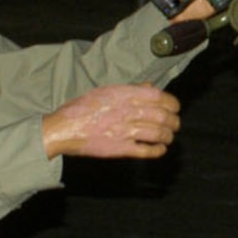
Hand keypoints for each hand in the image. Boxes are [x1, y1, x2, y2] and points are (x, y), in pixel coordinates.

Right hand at [41, 83, 181, 159]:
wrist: (62, 129)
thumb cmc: (81, 108)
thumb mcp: (105, 91)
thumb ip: (130, 89)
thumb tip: (150, 86)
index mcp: (123, 94)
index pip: (158, 96)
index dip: (172, 103)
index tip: (175, 108)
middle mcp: (126, 111)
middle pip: (161, 116)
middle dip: (173, 121)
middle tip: (175, 124)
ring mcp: (124, 131)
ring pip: (157, 133)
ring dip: (168, 136)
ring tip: (168, 137)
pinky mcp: (120, 149)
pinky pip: (146, 150)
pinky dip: (158, 150)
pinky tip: (160, 149)